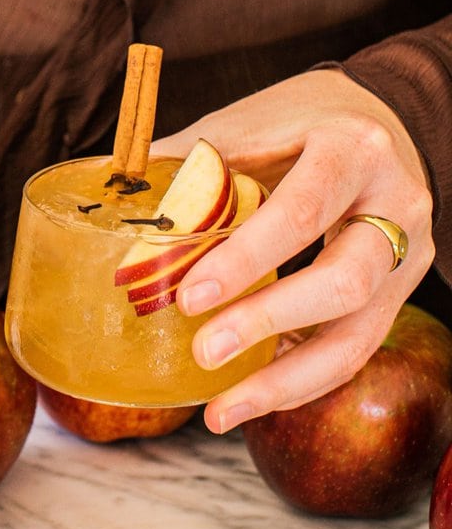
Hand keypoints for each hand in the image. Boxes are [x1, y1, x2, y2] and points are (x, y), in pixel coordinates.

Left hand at [152, 69, 434, 434]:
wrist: (383, 118)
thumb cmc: (304, 119)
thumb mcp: (254, 120)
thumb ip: (193, 161)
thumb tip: (120, 202)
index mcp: (353, 150)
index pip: (302, 212)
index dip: (244, 260)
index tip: (189, 296)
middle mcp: (396, 204)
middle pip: (345, 282)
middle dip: (268, 323)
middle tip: (203, 351)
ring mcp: (408, 253)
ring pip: (357, 336)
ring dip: (285, 382)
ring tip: (220, 411)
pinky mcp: (401, 292)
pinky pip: (354, 348)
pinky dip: (301, 378)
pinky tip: (253, 396)